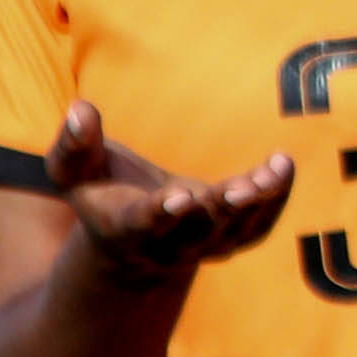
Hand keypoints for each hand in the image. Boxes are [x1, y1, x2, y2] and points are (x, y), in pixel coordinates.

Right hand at [48, 99, 294, 287]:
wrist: (130, 237)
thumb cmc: (99, 189)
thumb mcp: (74, 169)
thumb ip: (74, 144)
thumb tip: (80, 110)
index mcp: (125, 229)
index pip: (144, 224)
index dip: (161, 213)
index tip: (180, 196)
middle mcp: (166, 245)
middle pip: (197, 233)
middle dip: (221, 210)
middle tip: (243, 188)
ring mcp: (202, 247)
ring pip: (233, 233)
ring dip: (257, 204)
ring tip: (274, 170)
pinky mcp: (229, 239)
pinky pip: (257, 228)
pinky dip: (274, 201)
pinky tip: (282, 166)